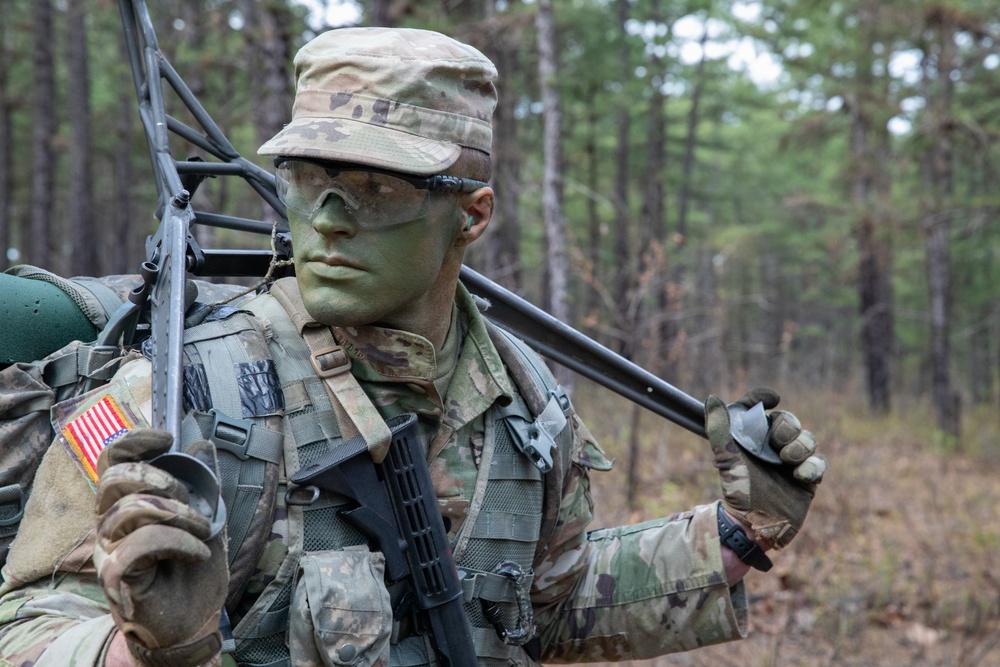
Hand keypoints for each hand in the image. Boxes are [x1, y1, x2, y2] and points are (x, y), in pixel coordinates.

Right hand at [94, 429, 227, 666]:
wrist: (192, 621)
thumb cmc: (192, 573)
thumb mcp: (208, 518)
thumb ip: (205, 482)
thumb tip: (202, 443)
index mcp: (127, 505)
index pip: (112, 461)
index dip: (135, 441)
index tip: (167, 436)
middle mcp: (110, 525)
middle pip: (113, 478)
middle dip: (159, 477)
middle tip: (188, 498)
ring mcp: (109, 550)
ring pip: (128, 509)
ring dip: (178, 512)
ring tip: (203, 527)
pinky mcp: (116, 576)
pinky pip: (140, 543)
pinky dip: (178, 541)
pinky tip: (198, 552)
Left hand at [706, 387, 825, 549]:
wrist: (754, 524)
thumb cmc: (737, 491)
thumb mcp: (725, 459)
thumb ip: (718, 429)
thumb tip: (712, 399)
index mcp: (751, 437)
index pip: (758, 408)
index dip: (763, 398)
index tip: (772, 398)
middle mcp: (772, 446)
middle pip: (789, 420)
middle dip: (787, 428)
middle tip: (777, 443)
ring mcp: (791, 460)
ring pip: (807, 438)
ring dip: (800, 446)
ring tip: (787, 460)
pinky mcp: (807, 477)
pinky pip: (819, 462)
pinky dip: (812, 464)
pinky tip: (800, 474)